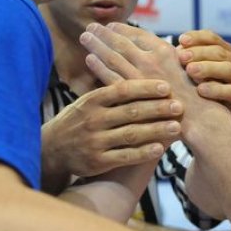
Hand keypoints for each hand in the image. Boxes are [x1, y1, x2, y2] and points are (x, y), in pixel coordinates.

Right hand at [41, 79, 182, 179]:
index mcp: (92, 100)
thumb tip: (136, 69)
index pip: (122, 90)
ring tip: (176, 126)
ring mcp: (95, 141)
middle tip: (179, 105)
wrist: (51, 150)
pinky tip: (160, 148)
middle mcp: (93, 120)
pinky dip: (144, 152)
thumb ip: (109, 90)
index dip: (145, 87)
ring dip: (156, 130)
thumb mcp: (87, 101)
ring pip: (131, 134)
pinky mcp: (98, 161)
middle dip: (157, 108)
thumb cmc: (77, 121)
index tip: (166, 86)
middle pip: (131, 111)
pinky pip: (125, 156)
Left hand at [79, 23, 223, 140]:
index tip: (112, 25)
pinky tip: (89, 59)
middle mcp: (150, 60)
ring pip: (111, 56)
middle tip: (90, 26)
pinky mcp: (132, 93)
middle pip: (121, 42)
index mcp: (165, 51)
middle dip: (104, 33)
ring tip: (85, 37)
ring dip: (96, 44)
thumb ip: (172, 58)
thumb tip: (162, 50)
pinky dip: (98, 66)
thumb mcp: (189, 67)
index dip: (123, 28)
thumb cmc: (199, 94)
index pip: (138, 35)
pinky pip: (110, 76)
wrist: (201, 118)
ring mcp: (139, 76)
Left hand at [177, 30, 230, 128]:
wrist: (217, 127)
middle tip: (182, 57)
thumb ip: (181, 61)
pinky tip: (201, 90)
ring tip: (190, 72)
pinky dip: (217, 89)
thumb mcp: (189, 77)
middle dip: (200, 53)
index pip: (212, 39)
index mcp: (223, 54)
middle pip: (220, 52)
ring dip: (208, 68)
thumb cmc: (198, 97)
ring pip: (229, 69)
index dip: (197, 38)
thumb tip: (160, 46)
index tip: (181, 40)